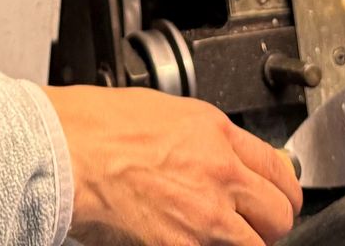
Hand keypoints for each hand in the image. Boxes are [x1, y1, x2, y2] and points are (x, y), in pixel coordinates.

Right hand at [45, 85, 301, 245]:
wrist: (61, 150)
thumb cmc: (92, 126)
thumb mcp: (161, 112)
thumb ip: (200, 138)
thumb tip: (219, 157)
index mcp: (215, 133)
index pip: (280, 169)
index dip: (282, 191)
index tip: (277, 199)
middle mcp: (220, 173)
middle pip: (279, 214)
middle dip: (269, 223)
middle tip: (253, 226)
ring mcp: (205, 216)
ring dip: (244, 243)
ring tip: (219, 239)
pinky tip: (187, 241)